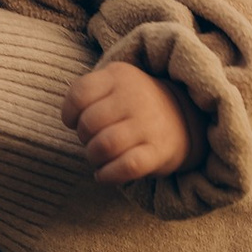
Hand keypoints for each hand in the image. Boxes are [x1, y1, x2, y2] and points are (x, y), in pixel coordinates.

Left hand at [63, 63, 201, 187]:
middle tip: (93, 140)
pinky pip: (126, 167)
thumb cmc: (132, 105)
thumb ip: (86, 94)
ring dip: (93, 158)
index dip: (69, 113)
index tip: (75, 121)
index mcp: (119, 76)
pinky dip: (108, 175)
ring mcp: (149, 124)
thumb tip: (70, 120)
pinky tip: (103, 175)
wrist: (182, 118)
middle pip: (89, 123)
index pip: (80, 94)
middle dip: (84, 138)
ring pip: (104, 146)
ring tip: (99, 157)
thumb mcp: (113, 85)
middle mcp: (135, 96)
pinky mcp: (158, 151)